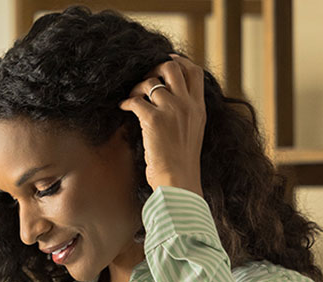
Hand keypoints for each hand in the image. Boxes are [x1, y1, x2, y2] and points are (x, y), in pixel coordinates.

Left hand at [118, 53, 205, 196]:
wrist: (179, 181)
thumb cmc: (182, 164)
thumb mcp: (193, 133)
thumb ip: (188, 114)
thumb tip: (174, 104)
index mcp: (199, 108)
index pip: (195, 72)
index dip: (180, 61)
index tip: (168, 60)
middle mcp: (187, 105)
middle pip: (172, 68)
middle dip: (155, 68)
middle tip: (145, 78)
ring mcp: (171, 110)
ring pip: (150, 82)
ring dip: (137, 86)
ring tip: (131, 97)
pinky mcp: (154, 120)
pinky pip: (136, 100)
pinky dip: (127, 102)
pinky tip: (123, 107)